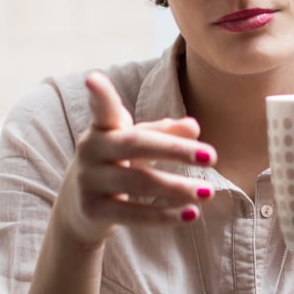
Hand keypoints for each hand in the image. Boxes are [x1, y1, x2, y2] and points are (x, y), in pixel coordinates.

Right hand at [53, 71, 217, 246]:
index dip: (99, 94)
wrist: (80, 208)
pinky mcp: (93, 210)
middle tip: (212, 156)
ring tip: (208, 191)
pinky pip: (133, 214)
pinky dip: (165, 215)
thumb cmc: (116, 165)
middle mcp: (91, 150)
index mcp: (103, 128)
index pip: (103, 108)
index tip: (93, 78)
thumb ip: (163, 133)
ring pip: (139, 182)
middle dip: (176, 149)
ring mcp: (89, 181)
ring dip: (178, 188)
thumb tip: (194, 126)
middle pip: (136, 145)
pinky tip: (191, 214)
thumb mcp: (136, 145)